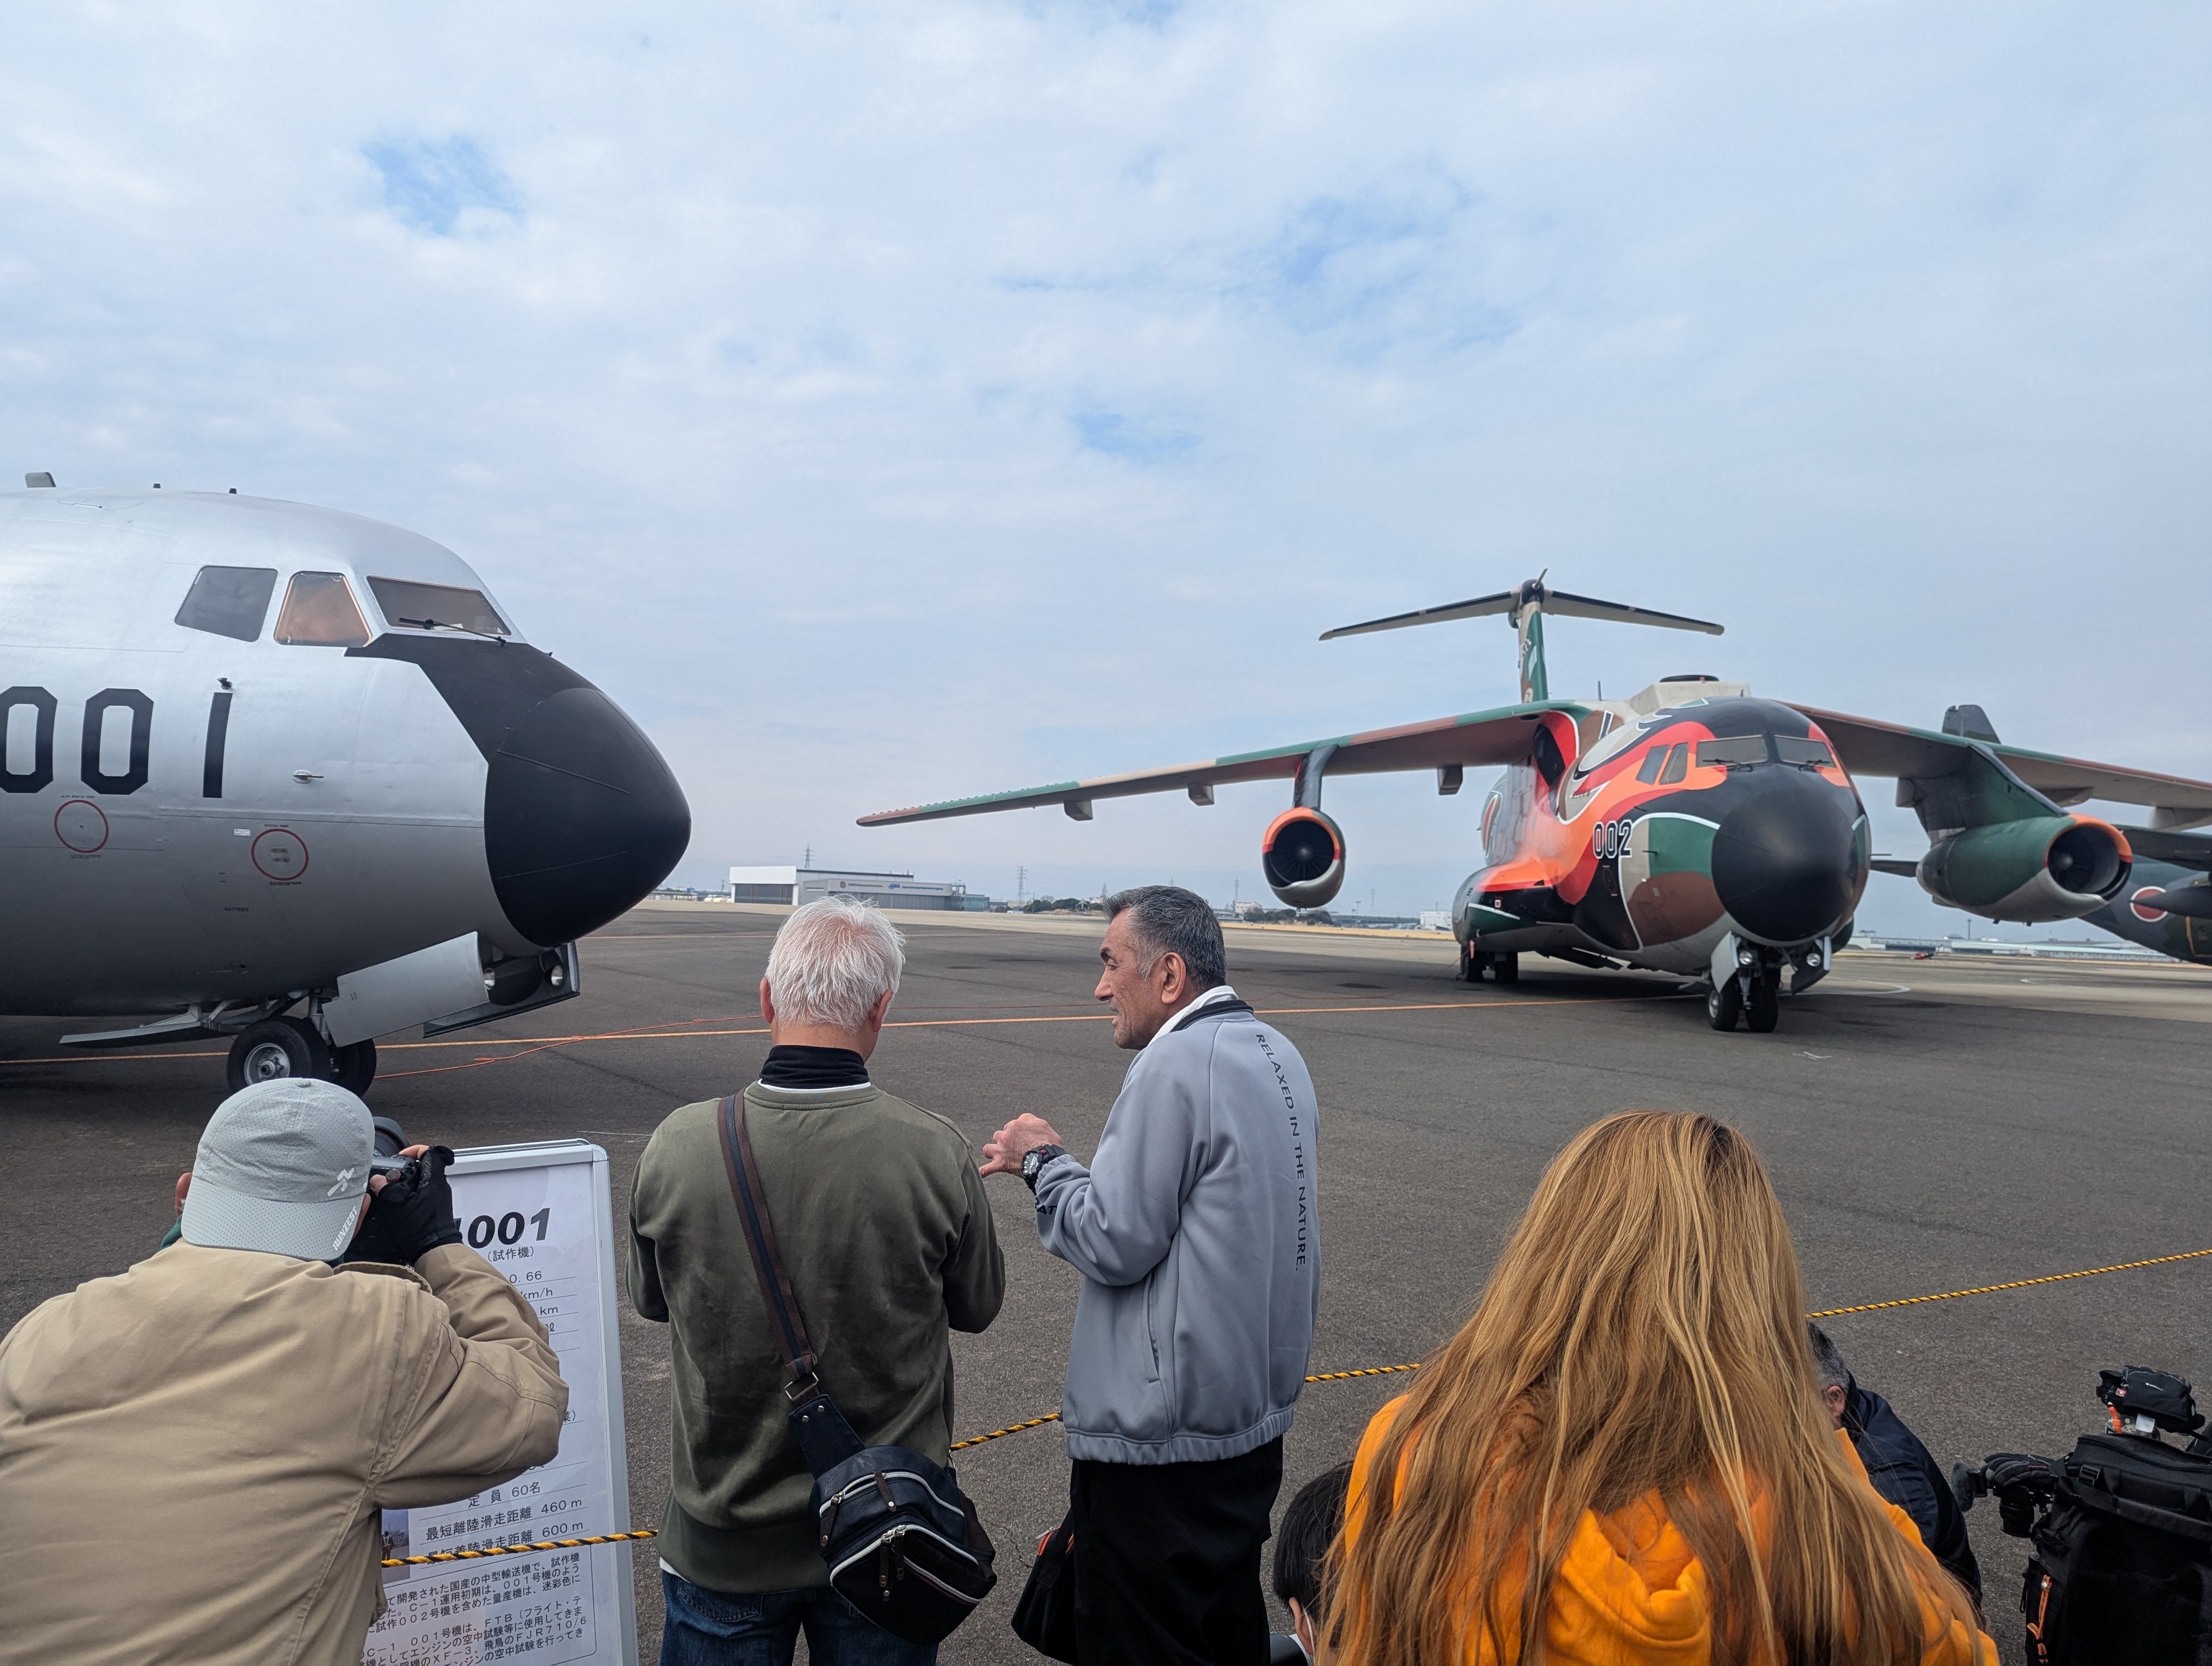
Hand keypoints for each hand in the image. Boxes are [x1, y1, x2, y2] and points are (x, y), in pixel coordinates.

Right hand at [345, 1144, 463, 1264]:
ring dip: (405, 1184)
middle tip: (390, 1176)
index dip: (416, 1149)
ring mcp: (437, 1197)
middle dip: (405, 1169)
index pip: (431, 1153)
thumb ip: (387, 1188)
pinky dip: (408, 1195)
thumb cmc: (421, 1227)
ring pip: (420, 1181)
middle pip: (423, 1167)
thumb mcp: (398, 1204)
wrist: (434, 1250)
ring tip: (390, 1191)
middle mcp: (439, 1185)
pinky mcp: (434, 1208)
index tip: (401, 1155)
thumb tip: (377, 1179)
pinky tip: (396, 1204)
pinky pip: (420, 1194)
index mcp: (434, 1179)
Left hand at [980, 1114, 1064, 1177]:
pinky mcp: (1001, 1164)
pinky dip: (983, 1172)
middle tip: (1012, 1147)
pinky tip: (979, 1174)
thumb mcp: (1042, 1124)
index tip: (1022, 1138)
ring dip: (991, 1152)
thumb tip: (1022, 1120)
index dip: (1016, 1132)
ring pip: (988, 1149)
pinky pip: (987, 1169)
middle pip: (998, 1136)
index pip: (1011, 1126)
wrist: (1045, 1159)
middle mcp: (1005, 1136)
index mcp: (1014, 1125)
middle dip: (1003, 1141)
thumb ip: (1030, 1119)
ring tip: (994, 1155)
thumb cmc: (1046, 1143)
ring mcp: (1001, 1151)